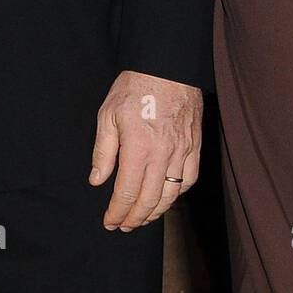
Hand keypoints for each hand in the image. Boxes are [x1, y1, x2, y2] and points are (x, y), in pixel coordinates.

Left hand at [90, 69, 201, 230]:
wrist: (166, 66)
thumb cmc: (134, 88)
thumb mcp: (107, 115)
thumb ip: (103, 152)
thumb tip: (97, 180)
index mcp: (138, 148)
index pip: (127, 193)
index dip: (117, 212)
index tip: (109, 221)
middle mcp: (163, 154)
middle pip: (149, 201)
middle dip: (134, 219)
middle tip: (123, 226)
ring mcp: (182, 151)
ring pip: (171, 195)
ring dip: (156, 212)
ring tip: (142, 218)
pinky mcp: (195, 145)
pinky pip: (189, 179)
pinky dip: (177, 194)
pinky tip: (166, 197)